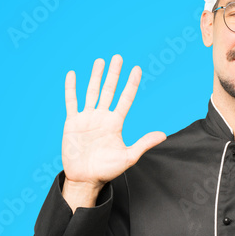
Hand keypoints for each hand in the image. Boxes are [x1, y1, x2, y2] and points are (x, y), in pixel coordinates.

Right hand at [62, 55, 165, 204]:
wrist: (85, 178)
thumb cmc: (107, 170)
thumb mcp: (129, 156)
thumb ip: (144, 143)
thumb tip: (163, 135)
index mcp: (116, 123)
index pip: (125, 98)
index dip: (131, 84)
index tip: (137, 69)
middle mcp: (102, 117)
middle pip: (109, 90)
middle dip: (114, 74)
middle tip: (118, 57)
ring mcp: (87, 118)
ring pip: (92, 92)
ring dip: (96, 76)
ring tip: (100, 61)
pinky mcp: (72, 122)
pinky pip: (71, 102)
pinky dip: (71, 88)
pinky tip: (73, 74)